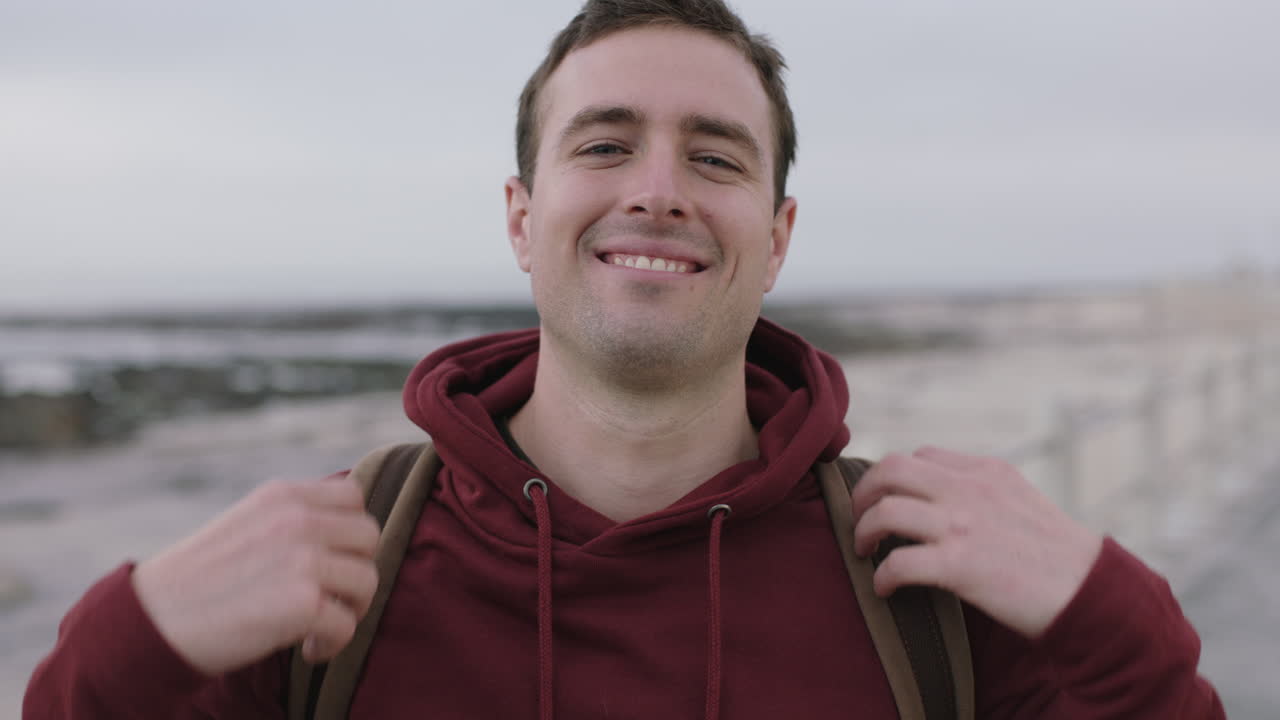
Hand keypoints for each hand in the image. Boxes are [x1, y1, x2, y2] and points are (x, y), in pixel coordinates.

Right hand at [132, 476, 380, 675]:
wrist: (151, 621)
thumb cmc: (200, 581)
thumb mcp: (248, 525)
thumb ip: (294, 520)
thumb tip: (349, 533)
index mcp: (283, 495)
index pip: (353, 497)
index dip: (350, 533)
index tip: (332, 560)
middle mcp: (297, 519)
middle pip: (369, 537)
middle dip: (355, 571)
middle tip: (330, 598)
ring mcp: (302, 559)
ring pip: (367, 581)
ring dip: (350, 610)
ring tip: (318, 626)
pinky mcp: (302, 603)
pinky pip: (348, 624)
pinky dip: (333, 644)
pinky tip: (308, 649)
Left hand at [850, 446, 1103, 638]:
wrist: (1091, 591)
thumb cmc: (1056, 556)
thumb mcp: (1021, 500)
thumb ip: (982, 491)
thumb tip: (942, 498)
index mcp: (985, 471)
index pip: (920, 456)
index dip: (892, 478)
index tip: (884, 501)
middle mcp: (970, 490)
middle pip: (891, 469)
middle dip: (863, 494)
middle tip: (859, 522)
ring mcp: (964, 525)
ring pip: (885, 510)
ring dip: (863, 532)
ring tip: (865, 553)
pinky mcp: (961, 565)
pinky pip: (899, 562)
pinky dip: (882, 576)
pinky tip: (885, 589)